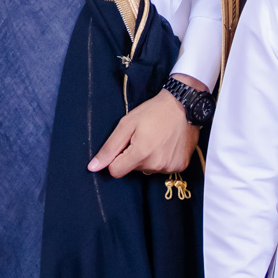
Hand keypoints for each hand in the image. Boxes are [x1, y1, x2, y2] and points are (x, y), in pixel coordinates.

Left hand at [88, 77, 203, 177]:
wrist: (184, 105)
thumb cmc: (153, 112)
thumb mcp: (127, 124)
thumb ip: (109, 148)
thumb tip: (92, 167)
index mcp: (141, 154)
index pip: (116, 171)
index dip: (116, 159)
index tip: (124, 146)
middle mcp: (156, 164)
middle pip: (133, 170)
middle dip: (133, 156)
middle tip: (143, 138)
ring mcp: (170, 167)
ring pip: (148, 169)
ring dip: (149, 158)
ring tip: (156, 139)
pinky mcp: (181, 166)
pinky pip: (163, 168)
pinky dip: (162, 158)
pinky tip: (167, 144)